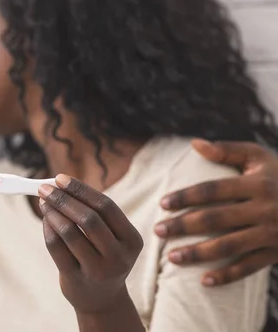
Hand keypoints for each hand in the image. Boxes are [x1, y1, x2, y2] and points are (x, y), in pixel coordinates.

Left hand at [38, 174, 143, 313]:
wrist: (102, 300)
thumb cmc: (103, 257)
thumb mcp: (110, 238)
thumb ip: (92, 212)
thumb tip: (59, 184)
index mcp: (132, 240)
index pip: (106, 207)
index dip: (81, 190)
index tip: (60, 178)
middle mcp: (119, 257)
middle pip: (89, 219)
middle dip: (63, 199)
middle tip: (44, 188)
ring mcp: (98, 271)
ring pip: (70, 234)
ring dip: (53, 213)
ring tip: (43, 202)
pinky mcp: (77, 280)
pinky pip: (57, 248)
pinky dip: (48, 229)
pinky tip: (45, 219)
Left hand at [154, 139, 277, 285]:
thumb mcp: (260, 157)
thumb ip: (227, 150)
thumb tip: (194, 144)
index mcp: (256, 183)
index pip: (213, 190)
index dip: (186, 196)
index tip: (162, 203)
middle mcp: (264, 209)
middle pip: (215, 219)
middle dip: (183, 226)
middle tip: (158, 230)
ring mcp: (271, 234)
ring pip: (229, 246)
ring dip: (198, 253)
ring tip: (171, 257)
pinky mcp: (277, 253)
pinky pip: (249, 267)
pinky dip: (227, 275)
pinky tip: (203, 281)